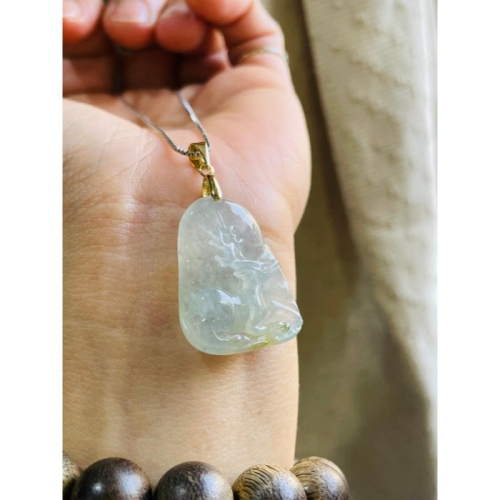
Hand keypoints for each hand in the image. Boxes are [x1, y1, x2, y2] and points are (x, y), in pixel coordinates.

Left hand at [63, 0, 310, 482]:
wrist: (162, 242)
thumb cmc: (83, 186)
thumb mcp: (38, 112)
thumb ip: (41, 49)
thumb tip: (67, 20)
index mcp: (103, 127)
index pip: (95, 45)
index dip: (81, 15)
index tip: (70, 28)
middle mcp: (158, 121)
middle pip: (143, 28)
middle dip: (124, 8)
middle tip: (114, 29)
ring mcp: (212, 111)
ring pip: (194, 24)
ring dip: (168, 5)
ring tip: (155, 34)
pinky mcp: (261, 102)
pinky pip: (252, 30)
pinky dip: (229, 0)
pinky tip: (208, 2)